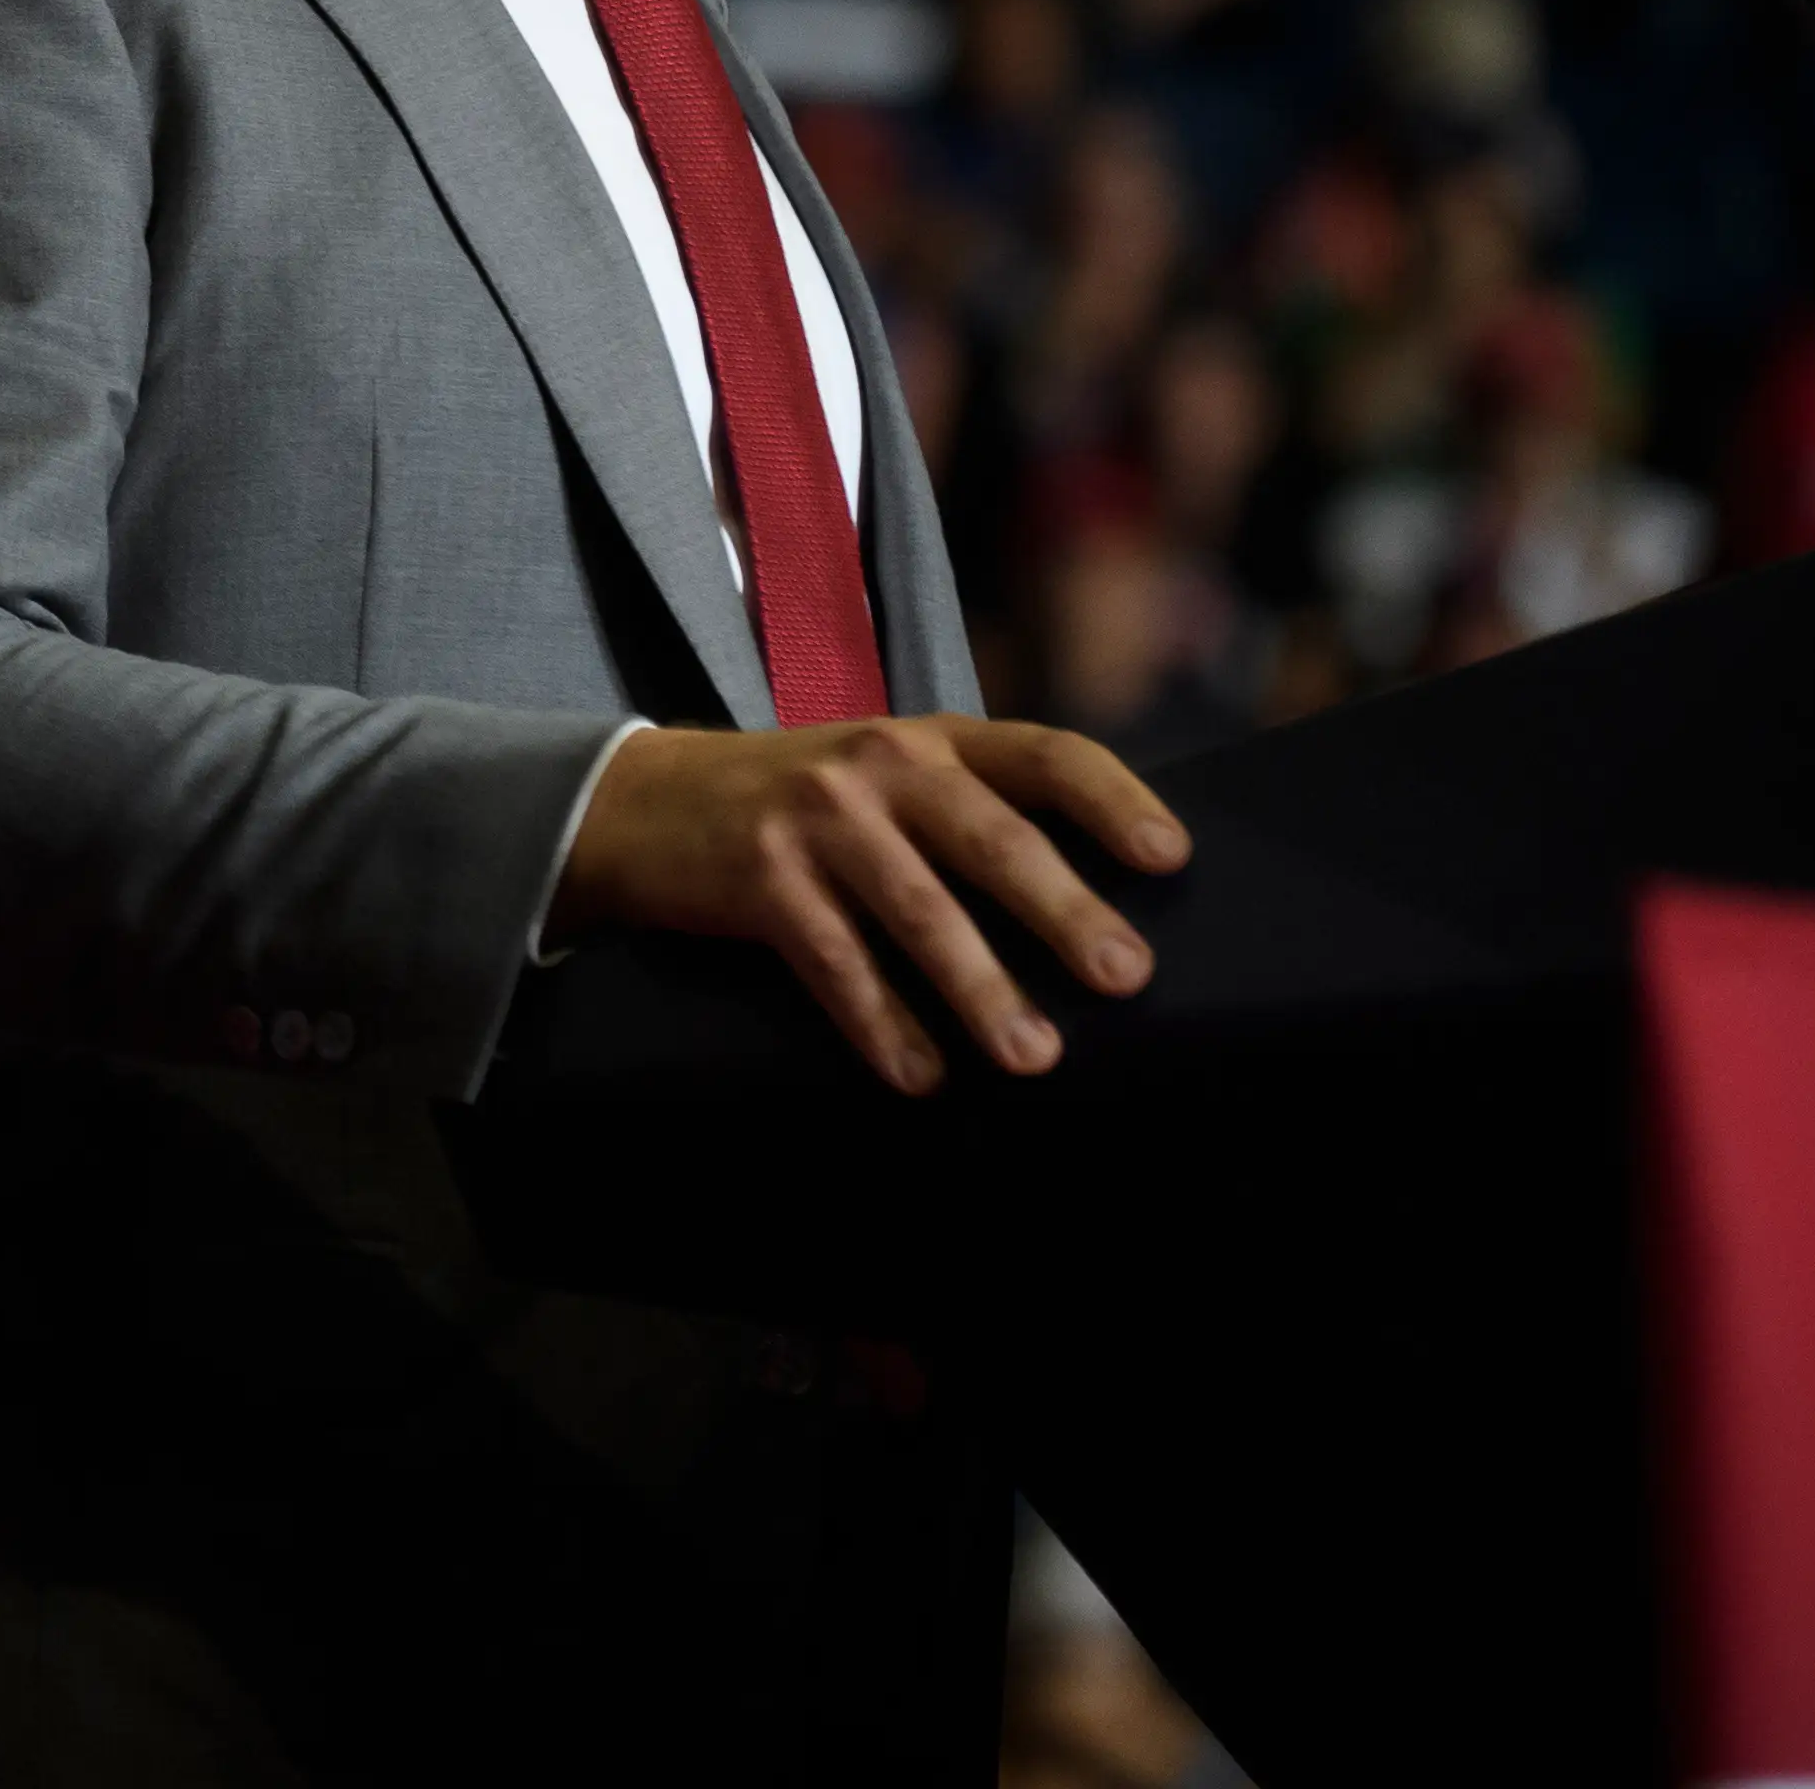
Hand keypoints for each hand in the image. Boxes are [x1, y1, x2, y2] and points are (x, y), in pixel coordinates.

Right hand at [546, 716, 1191, 1094]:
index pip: (1046, 754)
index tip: (1171, 859)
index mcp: (932, 738)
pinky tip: (921, 1076)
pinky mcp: (760, 878)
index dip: (1114, 802)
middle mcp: (880, 764)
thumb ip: (971, 809)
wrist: (643, 801)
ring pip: (919, 912)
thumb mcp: (886, 774)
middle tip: (1125, 977)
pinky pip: (836, 964)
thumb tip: (1098, 906)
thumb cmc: (801, 803)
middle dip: (1064, 912)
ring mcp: (816, 819)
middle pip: (992, 840)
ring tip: (1034, 1057)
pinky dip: (882, 1026)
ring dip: (982, 990)